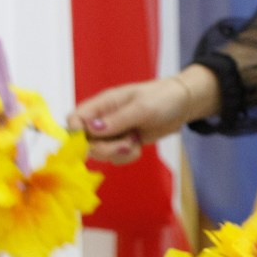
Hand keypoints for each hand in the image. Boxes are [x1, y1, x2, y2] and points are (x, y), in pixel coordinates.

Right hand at [69, 67, 220, 163]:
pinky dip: (126, 156)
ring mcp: (112, 132)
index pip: (74, 120)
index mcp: (102, 103)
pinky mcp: (122, 143)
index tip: (91, 142)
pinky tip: (138, 145)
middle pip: (85, 142)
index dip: (76, 134)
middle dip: (105, 149)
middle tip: (126, 144)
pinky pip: (115, 157)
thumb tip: (91, 129)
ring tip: (135, 141)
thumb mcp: (142, 108)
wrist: (182, 105)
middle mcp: (102, 118)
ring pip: (100, 153)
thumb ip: (117, 119)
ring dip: (118, 153)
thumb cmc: (162, 99)